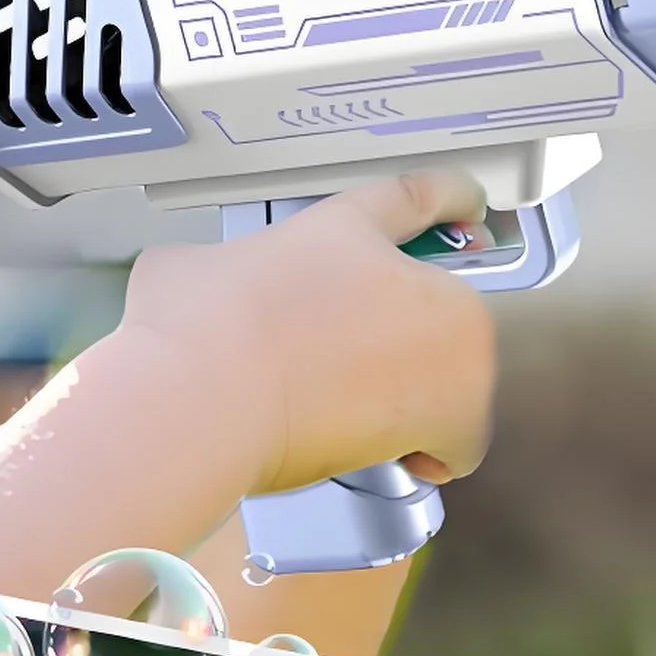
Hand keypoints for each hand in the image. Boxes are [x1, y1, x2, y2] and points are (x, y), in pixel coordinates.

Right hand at [114, 170, 498, 500]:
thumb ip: (216, 272)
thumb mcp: (188, 268)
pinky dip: (431, 453)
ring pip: (455, 375)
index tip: (467, 206)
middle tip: (345, 372)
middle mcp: (411, 277)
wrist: (204, 400)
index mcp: (348, 227)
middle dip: (404, 341)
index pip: (417, 198)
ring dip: (417, 398)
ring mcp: (441, 343)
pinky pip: (459, 440)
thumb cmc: (193, 334)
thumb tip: (190, 286)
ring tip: (352, 418)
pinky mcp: (456, 413)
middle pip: (443, 305)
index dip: (447, 200)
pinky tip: (384, 457)